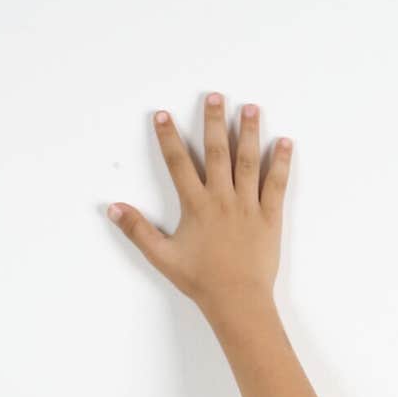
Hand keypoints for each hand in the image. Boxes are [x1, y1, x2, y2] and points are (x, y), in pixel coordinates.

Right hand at [107, 93, 292, 311]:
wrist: (237, 301)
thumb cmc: (201, 281)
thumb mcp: (163, 257)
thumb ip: (138, 230)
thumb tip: (114, 208)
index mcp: (196, 206)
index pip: (178, 163)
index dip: (169, 138)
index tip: (163, 115)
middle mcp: (222, 199)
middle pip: (216, 152)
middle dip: (214, 122)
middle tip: (215, 96)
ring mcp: (248, 206)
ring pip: (247, 161)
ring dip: (249, 132)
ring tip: (251, 107)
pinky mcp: (270, 217)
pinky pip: (276, 184)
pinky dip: (280, 163)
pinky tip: (284, 142)